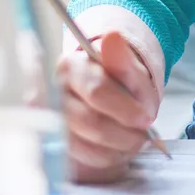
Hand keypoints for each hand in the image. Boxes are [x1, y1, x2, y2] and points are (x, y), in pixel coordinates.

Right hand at [56, 30, 160, 182]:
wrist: (106, 97)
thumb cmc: (118, 82)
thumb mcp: (130, 69)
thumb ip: (123, 58)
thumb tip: (112, 36)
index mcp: (70, 67)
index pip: (97, 90)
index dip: (126, 108)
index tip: (147, 117)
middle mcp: (50, 94)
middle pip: (90, 122)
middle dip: (124, 132)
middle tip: (143, 134)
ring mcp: (47, 121)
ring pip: (85, 144)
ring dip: (117, 146)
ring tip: (132, 139)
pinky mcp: (50, 143)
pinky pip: (80, 159)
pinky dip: (105, 157)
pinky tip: (116, 147)